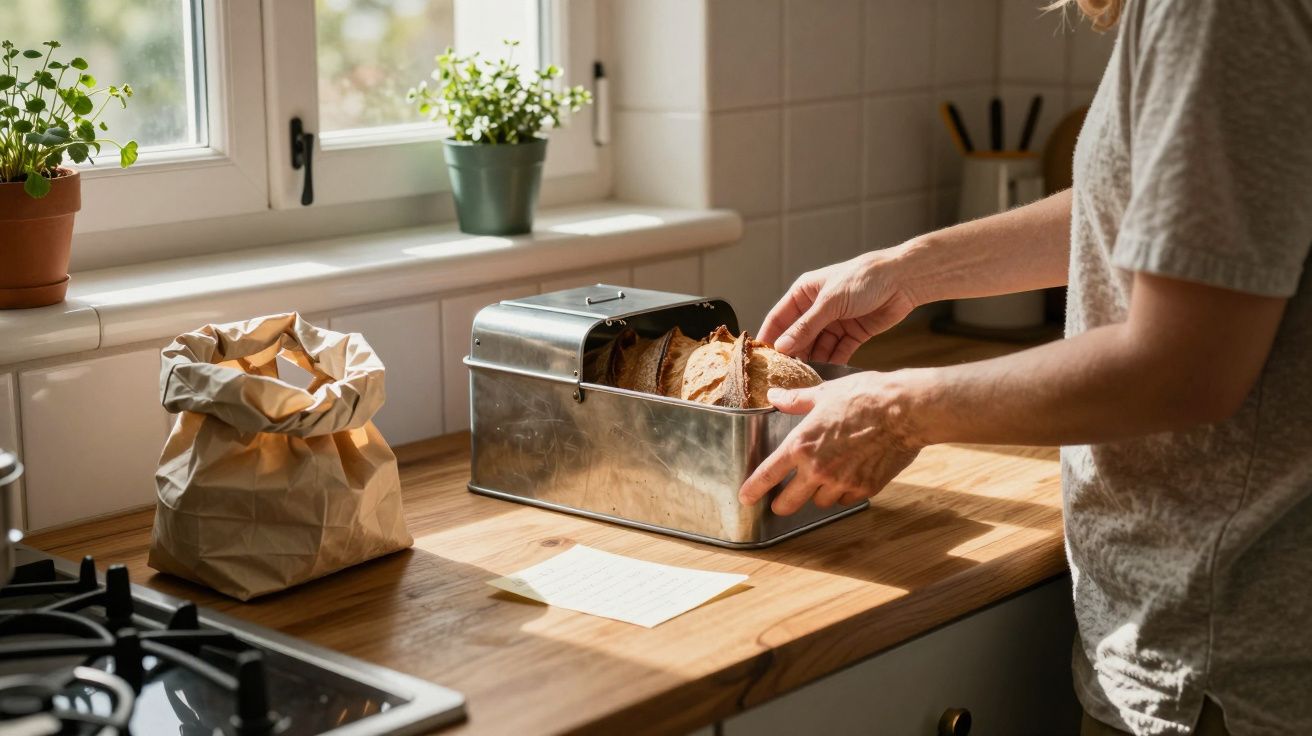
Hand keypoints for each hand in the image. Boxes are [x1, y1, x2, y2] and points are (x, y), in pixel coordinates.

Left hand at [738, 372, 922, 515]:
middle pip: (788, 503)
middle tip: (780, 502)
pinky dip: (843, 493)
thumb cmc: (865, 396)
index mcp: (801, 444)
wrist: (904, 410)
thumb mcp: (824, 393)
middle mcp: (818, 469)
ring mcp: (842, 482)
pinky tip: (848, 477)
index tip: (745, 498)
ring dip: (817, 494)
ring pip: (819, 502)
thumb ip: (796, 400)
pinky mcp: (865, 489)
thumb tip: (774, 396)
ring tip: (823, 478)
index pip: (767, 474)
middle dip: (781, 504)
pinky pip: (845, 499)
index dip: (753, 489)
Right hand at [758, 248, 917, 363]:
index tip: (761, 358)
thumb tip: (782, 347)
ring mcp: (834, 322)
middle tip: (783, 374)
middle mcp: (817, 308)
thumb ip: (806, 327)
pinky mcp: (852, 334)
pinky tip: (826, 374)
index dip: (770, 337)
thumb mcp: (830, 302)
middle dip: (792, 354)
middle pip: (798, 336)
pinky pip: (837, 352)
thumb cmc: (864, 278)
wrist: (903, 280)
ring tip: (804, 378)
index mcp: (805, 293)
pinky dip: (832, 362)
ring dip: (812, 361)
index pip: (779, 318)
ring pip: (817, 347)